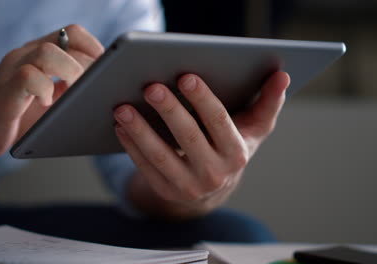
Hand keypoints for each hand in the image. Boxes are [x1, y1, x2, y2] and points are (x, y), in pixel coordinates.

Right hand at [0, 25, 103, 161]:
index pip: (71, 34)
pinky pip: (28, 77)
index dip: (93, 48)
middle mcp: (25, 56)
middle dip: (88, 64)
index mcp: (38, 55)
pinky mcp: (4, 92)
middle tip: (95, 87)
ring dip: (71, 72)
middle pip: (65, 39)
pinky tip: (48, 103)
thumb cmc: (16, 119)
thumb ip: (67, 88)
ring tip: (76, 92)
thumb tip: (102, 90)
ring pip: (48, 52)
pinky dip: (45, 89)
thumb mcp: (49, 99)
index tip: (106, 69)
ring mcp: (12, 71)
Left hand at [113, 71, 289, 218]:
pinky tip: (120, 125)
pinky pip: (145, 167)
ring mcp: (188, 185)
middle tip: (150, 86)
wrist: (211, 189)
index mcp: (236, 152)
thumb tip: (281, 75)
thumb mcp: (253, 130)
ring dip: (140, 131)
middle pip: (188, 137)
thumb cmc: (230, 148)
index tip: (185, 76)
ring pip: (161, 156)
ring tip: (123, 108)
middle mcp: (214, 173)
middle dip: (169, 110)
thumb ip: (267, 103)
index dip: (202, 99)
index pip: (219, 122)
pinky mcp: (166, 190)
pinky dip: (131, 146)